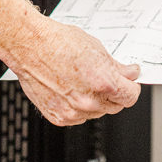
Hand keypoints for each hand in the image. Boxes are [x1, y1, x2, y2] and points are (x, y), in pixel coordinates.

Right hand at [14, 17, 140, 126]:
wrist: (30, 46)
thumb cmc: (58, 42)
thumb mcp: (96, 48)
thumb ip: (116, 67)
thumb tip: (129, 74)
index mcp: (103, 82)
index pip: (130, 96)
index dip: (131, 88)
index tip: (129, 83)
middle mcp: (89, 102)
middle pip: (115, 106)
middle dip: (115, 94)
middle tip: (107, 79)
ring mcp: (73, 112)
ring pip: (97, 113)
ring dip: (97, 101)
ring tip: (83, 81)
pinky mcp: (58, 118)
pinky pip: (78, 117)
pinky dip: (79, 108)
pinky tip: (72, 90)